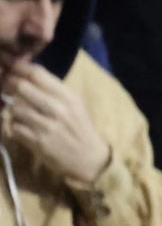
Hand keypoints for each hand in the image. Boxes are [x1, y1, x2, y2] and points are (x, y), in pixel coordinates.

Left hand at [4, 62, 110, 185]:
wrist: (89, 158)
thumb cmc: (80, 128)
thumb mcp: (74, 104)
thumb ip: (52, 89)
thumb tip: (27, 73)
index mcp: (68, 96)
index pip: (37, 74)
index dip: (19, 68)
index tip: (11, 67)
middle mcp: (58, 109)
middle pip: (22, 87)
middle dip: (11, 86)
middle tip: (8, 88)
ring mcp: (47, 126)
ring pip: (15, 108)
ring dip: (14, 110)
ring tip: (21, 114)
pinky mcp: (38, 142)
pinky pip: (14, 128)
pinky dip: (15, 127)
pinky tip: (24, 129)